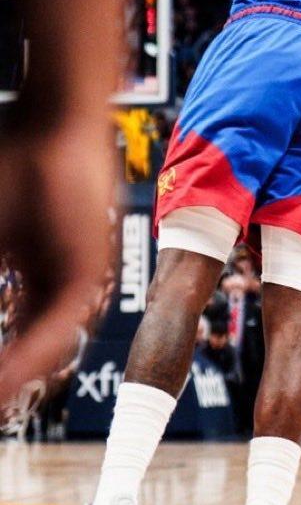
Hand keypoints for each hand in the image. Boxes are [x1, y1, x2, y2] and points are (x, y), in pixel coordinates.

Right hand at [0, 119, 112, 405]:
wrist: (58, 122)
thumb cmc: (16, 161)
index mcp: (41, 270)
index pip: (18, 330)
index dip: (3, 364)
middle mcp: (64, 279)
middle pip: (32, 347)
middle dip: (7, 382)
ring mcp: (79, 277)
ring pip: (43, 345)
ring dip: (12, 379)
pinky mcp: (88, 270)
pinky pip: (57, 326)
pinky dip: (27, 357)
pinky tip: (4, 382)